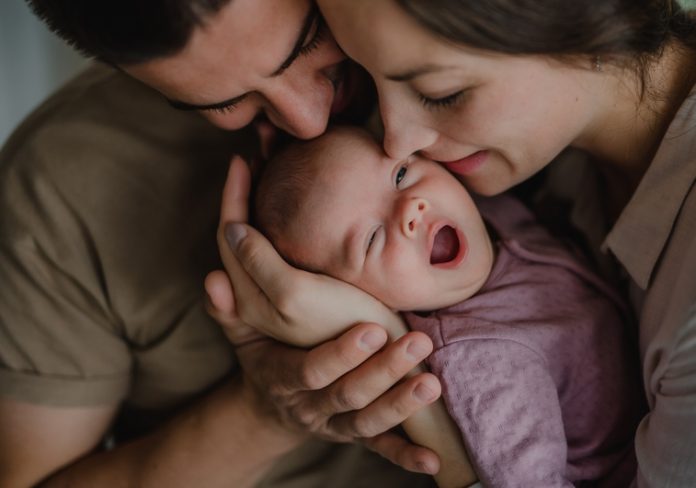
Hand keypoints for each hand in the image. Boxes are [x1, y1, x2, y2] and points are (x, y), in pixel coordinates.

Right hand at [204, 156, 441, 473]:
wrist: (269, 407)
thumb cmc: (263, 357)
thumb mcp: (241, 335)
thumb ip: (227, 309)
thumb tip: (213, 279)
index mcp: (283, 378)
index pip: (311, 371)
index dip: (340, 356)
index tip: (371, 330)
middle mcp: (311, 406)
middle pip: (348, 396)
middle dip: (383, 372)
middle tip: (416, 343)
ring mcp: (334, 425)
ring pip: (368, 422)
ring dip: (401, 406)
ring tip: (432, 384)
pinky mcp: (354, 437)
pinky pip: (380, 450)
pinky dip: (405, 457)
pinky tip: (433, 462)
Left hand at [212, 156, 410, 345]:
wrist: (375, 364)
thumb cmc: (335, 331)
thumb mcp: (292, 296)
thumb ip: (259, 263)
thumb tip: (233, 228)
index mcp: (248, 291)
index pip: (230, 233)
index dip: (233, 195)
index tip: (241, 158)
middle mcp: (257, 291)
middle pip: (240, 230)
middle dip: (246, 189)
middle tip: (260, 152)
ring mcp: (280, 290)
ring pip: (258, 235)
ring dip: (259, 200)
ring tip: (272, 167)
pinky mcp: (304, 290)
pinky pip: (278, 246)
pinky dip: (278, 218)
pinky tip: (297, 203)